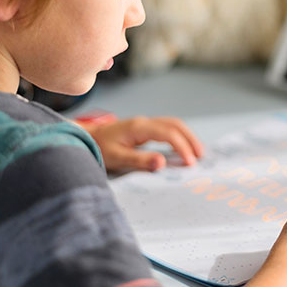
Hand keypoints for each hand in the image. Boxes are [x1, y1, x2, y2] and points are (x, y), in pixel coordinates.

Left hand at [80, 116, 203, 171]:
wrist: (86, 138)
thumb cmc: (99, 148)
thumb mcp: (116, 158)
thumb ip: (139, 160)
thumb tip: (162, 162)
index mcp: (139, 128)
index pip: (168, 133)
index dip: (182, 147)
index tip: (190, 163)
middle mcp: (144, 122)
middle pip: (175, 124)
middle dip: (190, 139)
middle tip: (200, 156)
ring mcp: (145, 124)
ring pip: (173, 124)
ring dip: (187, 136)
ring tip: (197, 153)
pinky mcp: (145, 129)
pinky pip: (168, 128)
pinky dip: (180, 136)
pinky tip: (183, 147)